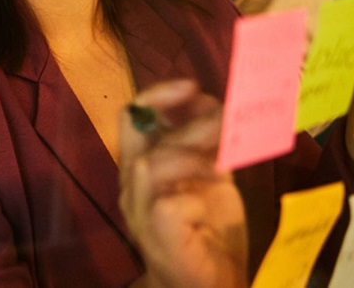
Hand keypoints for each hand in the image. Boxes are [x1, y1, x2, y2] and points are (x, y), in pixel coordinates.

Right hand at [119, 79, 247, 287]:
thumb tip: (215, 106)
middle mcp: (132, 183)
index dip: (159, 95)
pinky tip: (210, 206)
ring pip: (150, 163)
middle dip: (180, 118)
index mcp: (142, 164)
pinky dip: (196, 196)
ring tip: (221, 169)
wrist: (207, 284)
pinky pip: (169, 203)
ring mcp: (139, 209)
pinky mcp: (157, 234)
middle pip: (134, 130)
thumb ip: (209, 146)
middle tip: (221, 124)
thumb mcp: (212, 178)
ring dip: (193, 158)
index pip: (133, 115)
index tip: (192, 87)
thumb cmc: (208, 231)